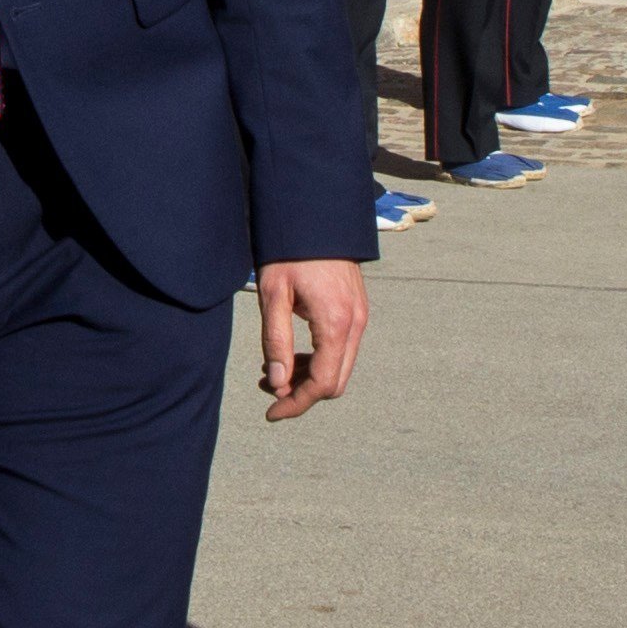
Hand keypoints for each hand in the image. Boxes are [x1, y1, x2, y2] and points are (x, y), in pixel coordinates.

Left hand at [255, 258, 365, 421]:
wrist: (316, 214)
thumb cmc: (290, 250)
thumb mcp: (273, 294)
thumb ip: (276, 342)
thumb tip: (278, 385)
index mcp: (336, 324)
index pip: (321, 384)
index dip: (295, 405)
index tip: (270, 413)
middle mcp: (355, 324)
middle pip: (335, 382)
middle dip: (302, 394)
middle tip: (267, 387)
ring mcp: (359, 317)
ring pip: (339, 367)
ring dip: (308, 377)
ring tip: (272, 370)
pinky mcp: (356, 309)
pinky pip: (342, 349)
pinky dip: (318, 360)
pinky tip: (291, 353)